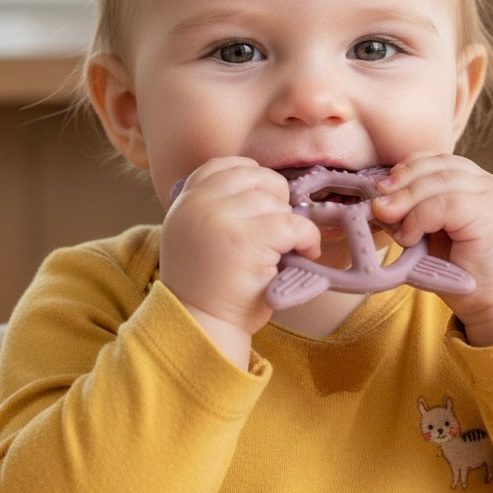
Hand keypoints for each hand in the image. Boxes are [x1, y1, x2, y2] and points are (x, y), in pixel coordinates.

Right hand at [161, 157, 320, 365]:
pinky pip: (293, 224)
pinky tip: (305, 253)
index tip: (263, 199)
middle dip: (275, 198)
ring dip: (289, 224)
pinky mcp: (249, 238)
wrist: (200, 327)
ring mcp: (223, 218)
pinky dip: (307, 238)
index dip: (250, 176)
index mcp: (185, 201)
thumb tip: (265, 190)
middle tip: (279, 228)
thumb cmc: (206, 287)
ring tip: (285, 249)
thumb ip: (214, 208)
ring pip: (275, 201)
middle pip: (254, 176)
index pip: (221, 165)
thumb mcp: (195, 235)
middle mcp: (199, 203)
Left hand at [372, 154, 492, 345]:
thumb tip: (378, 203)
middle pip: (437, 165)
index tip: (382, 186)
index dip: (407, 168)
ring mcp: (492, 197)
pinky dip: (418, 218)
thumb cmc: (466, 273)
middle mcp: (487, 185)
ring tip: (384, 216)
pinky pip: (446, 204)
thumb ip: (413, 215)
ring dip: (406, 198)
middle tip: (376, 201)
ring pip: (439, 181)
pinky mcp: (491, 216)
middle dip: (402, 180)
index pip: (437, 160)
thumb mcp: (433, 236)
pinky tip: (407, 237)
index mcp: (475, 184)